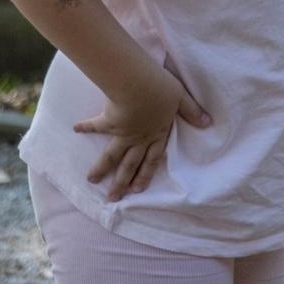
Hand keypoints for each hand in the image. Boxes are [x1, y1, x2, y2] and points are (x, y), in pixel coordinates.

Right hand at [73, 66, 210, 201]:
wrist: (139, 85)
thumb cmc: (162, 91)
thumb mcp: (182, 99)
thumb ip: (193, 112)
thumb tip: (208, 123)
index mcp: (157, 134)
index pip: (152, 159)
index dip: (145, 175)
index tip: (136, 190)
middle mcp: (138, 138)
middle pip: (129, 165)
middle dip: (121, 182)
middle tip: (112, 198)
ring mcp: (122, 132)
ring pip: (111, 155)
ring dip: (101, 168)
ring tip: (91, 180)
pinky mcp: (108, 121)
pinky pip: (95, 126)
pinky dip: (85, 127)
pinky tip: (75, 129)